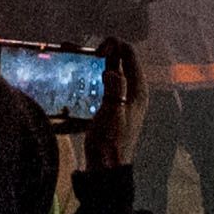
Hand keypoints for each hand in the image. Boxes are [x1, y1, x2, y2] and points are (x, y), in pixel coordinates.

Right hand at [83, 39, 147, 172]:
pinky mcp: (110, 108)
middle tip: (78, 50)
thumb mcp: (113, 113)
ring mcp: (122, 99)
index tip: (95, 50)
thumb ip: (115, 89)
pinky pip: (102, 86)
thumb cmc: (111, 140)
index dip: (115, 46)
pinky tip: (77, 80)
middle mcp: (132, 91)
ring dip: (95, 65)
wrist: (105, 168)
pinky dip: (91, 79)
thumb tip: (112, 70)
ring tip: (75, 59)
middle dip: (102, 52)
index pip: (130, 55)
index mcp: (138, 90)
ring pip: (109, 73)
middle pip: (120, 62)